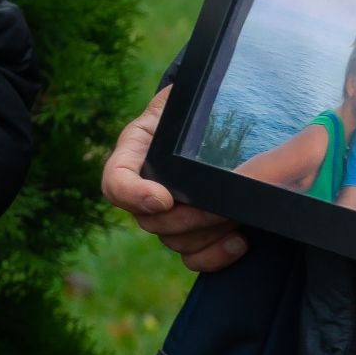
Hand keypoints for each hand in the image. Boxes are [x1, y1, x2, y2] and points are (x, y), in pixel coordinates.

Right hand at [102, 85, 246, 272]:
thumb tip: (213, 139)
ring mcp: (168, 210)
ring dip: (206, 236)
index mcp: (135, 149)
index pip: (115, 183)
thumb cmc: (202, 97)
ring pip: (172, 241)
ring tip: (237, 219)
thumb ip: (187, 114)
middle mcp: (145, 184)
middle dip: (188, 219)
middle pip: (148, 220)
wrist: (224, 107)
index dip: (133, 197)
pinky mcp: (194, 228)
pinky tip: (240, 241)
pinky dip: (215, 256)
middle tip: (221, 208)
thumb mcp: (189, 97)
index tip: (165, 198)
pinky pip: (193, 257)